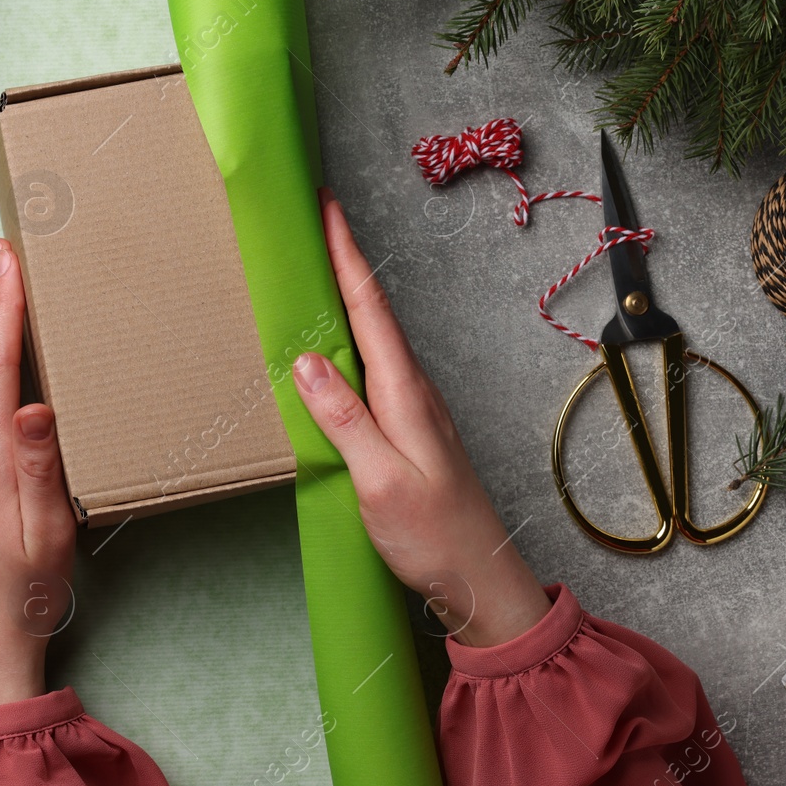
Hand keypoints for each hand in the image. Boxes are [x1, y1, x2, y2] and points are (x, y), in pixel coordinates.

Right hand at [292, 190, 550, 647]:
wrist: (480, 580)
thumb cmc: (433, 537)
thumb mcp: (380, 480)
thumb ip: (344, 418)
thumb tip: (305, 361)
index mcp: (405, 393)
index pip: (369, 308)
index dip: (345, 254)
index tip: (324, 205)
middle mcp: (413, 390)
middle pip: (370, 311)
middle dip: (341, 260)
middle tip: (311, 219)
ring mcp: (412, 410)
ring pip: (372, 338)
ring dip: (345, 298)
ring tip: (315, 267)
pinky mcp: (407, 431)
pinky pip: (373, 369)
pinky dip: (350, 341)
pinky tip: (334, 347)